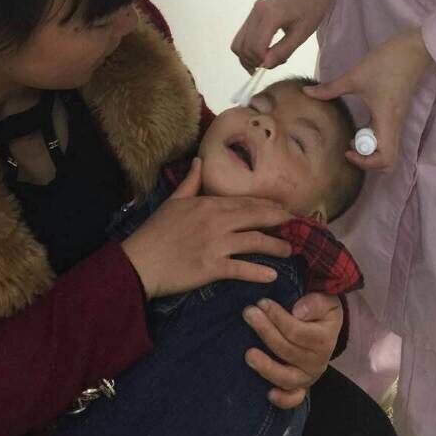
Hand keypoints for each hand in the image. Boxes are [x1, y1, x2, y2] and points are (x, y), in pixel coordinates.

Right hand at [121, 159, 291, 298]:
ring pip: (254, 242)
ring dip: (275, 246)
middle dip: (278, 220)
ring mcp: (216, 244)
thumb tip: (199, 160)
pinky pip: (241, 268)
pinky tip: (272, 275)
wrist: (140, 261)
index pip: (245, 202)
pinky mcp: (212, 267)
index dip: (266, 206)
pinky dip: (258, 272)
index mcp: (208, 204)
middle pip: (255, 218)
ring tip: (289, 250)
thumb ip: (190, 182)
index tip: (282, 208)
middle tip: (296, 224)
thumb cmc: (155, 231)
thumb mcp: (173, 201)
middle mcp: (216, 221)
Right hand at [232, 0, 331, 71]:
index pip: (256, 47)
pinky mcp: (252, 15)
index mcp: (270, 16)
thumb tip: (265, 65)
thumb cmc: (310, 8)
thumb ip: (283, 50)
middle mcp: (256, 13)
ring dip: (248, 57)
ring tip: (267, 59)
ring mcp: (252, 13)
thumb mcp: (302, 33)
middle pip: (243, 47)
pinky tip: (263, 52)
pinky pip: (242, 37)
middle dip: (255, 61)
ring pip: (237, 44)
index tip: (278, 62)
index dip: (263, 61)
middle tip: (274, 62)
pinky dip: (248, 49)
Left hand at [243, 293, 342, 408]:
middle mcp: (317, 362)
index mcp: (323, 340)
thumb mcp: (325, 301)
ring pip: (287, 377)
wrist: (327, 328)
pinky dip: (283, 399)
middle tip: (248, 313)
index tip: (261, 302)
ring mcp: (308, 376)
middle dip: (265, 331)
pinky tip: (268, 394)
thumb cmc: (321, 311)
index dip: (277, 317)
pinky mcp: (301, 386)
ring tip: (248, 355)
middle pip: (287, 351)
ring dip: (266, 367)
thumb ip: (315, 303)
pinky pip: (294, 398)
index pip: (296, 331)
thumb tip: (298, 311)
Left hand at [306, 28, 435, 171]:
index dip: (366, 162)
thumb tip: (306, 92)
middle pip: (388, 160)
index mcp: (386, 121)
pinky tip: (359, 125)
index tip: (346, 149)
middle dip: (367, 159)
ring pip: (387, 149)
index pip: (385, 159)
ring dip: (369, 148)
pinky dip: (373, 138)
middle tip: (348, 145)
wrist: (412, 50)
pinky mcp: (396, 114)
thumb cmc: (385, 63)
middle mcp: (394, 125)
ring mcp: (397, 120)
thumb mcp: (354, 76)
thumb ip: (330, 88)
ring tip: (351, 135)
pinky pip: (386, 136)